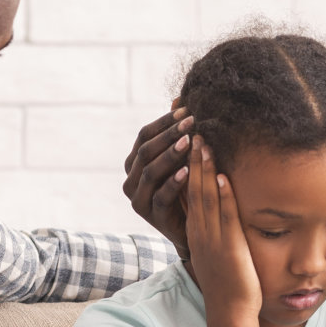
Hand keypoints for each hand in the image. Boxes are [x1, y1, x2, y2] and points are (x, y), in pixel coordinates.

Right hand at [123, 103, 193, 256]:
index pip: (144, 135)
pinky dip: (173, 182)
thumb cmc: (187, 189)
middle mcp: (131, 180)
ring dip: (170, 155)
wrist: (194, 228)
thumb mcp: (183, 158)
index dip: (164, 122)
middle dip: (169, 134)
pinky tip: (188, 170)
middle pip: (146, 151)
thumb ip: (177, 133)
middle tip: (191, 121)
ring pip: (150, 172)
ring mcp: (138, 199)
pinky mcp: (151, 215)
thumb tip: (179, 98)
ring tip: (189, 142)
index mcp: (134, 163)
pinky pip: (161, 195)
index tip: (187, 110)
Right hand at [183, 136, 261, 320]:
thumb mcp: (218, 251)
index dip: (187, 164)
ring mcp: (212, 239)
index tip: (187, 140)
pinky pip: (224, 217)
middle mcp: (200, 232)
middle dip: (192, 157)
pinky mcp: (229, 247)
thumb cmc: (230, 283)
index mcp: (196, 231)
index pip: (187, 191)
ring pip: (205, 198)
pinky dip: (223, 196)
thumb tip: (223, 208)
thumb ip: (218, 229)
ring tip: (203, 142)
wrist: (230, 312)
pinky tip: (223, 177)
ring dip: (205, 169)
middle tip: (191, 129)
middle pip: (192, 188)